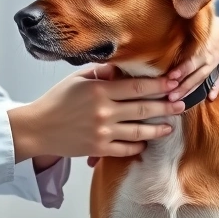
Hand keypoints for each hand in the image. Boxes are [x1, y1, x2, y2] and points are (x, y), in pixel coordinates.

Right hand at [8, 64, 184, 162]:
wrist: (37, 128)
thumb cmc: (56, 101)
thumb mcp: (77, 79)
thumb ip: (100, 73)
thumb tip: (121, 68)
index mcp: (100, 89)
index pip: (137, 86)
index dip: (159, 85)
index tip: (173, 83)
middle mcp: (104, 111)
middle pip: (144, 108)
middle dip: (166, 106)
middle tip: (181, 104)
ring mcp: (103, 132)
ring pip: (139, 131)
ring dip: (158, 129)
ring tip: (170, 126)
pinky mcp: (99, 149)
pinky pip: (126, 148)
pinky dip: (138, 145)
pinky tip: (145, 141)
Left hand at [167, 16, 218, 102]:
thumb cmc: (203, 28)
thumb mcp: (195, 27)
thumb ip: (180, 29)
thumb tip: (162, 26)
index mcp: (200, 49)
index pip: (190, 61)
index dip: (181, 69)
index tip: (170, 77)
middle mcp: (206, 59)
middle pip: (194, 75)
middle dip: (182, 87)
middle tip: (170, 97)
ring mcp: (212, 66)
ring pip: (201, 81)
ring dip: (189, 91)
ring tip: (176, 101)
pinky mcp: (216, 70)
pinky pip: (218, 81)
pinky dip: (216, 89)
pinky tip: (211, 98)